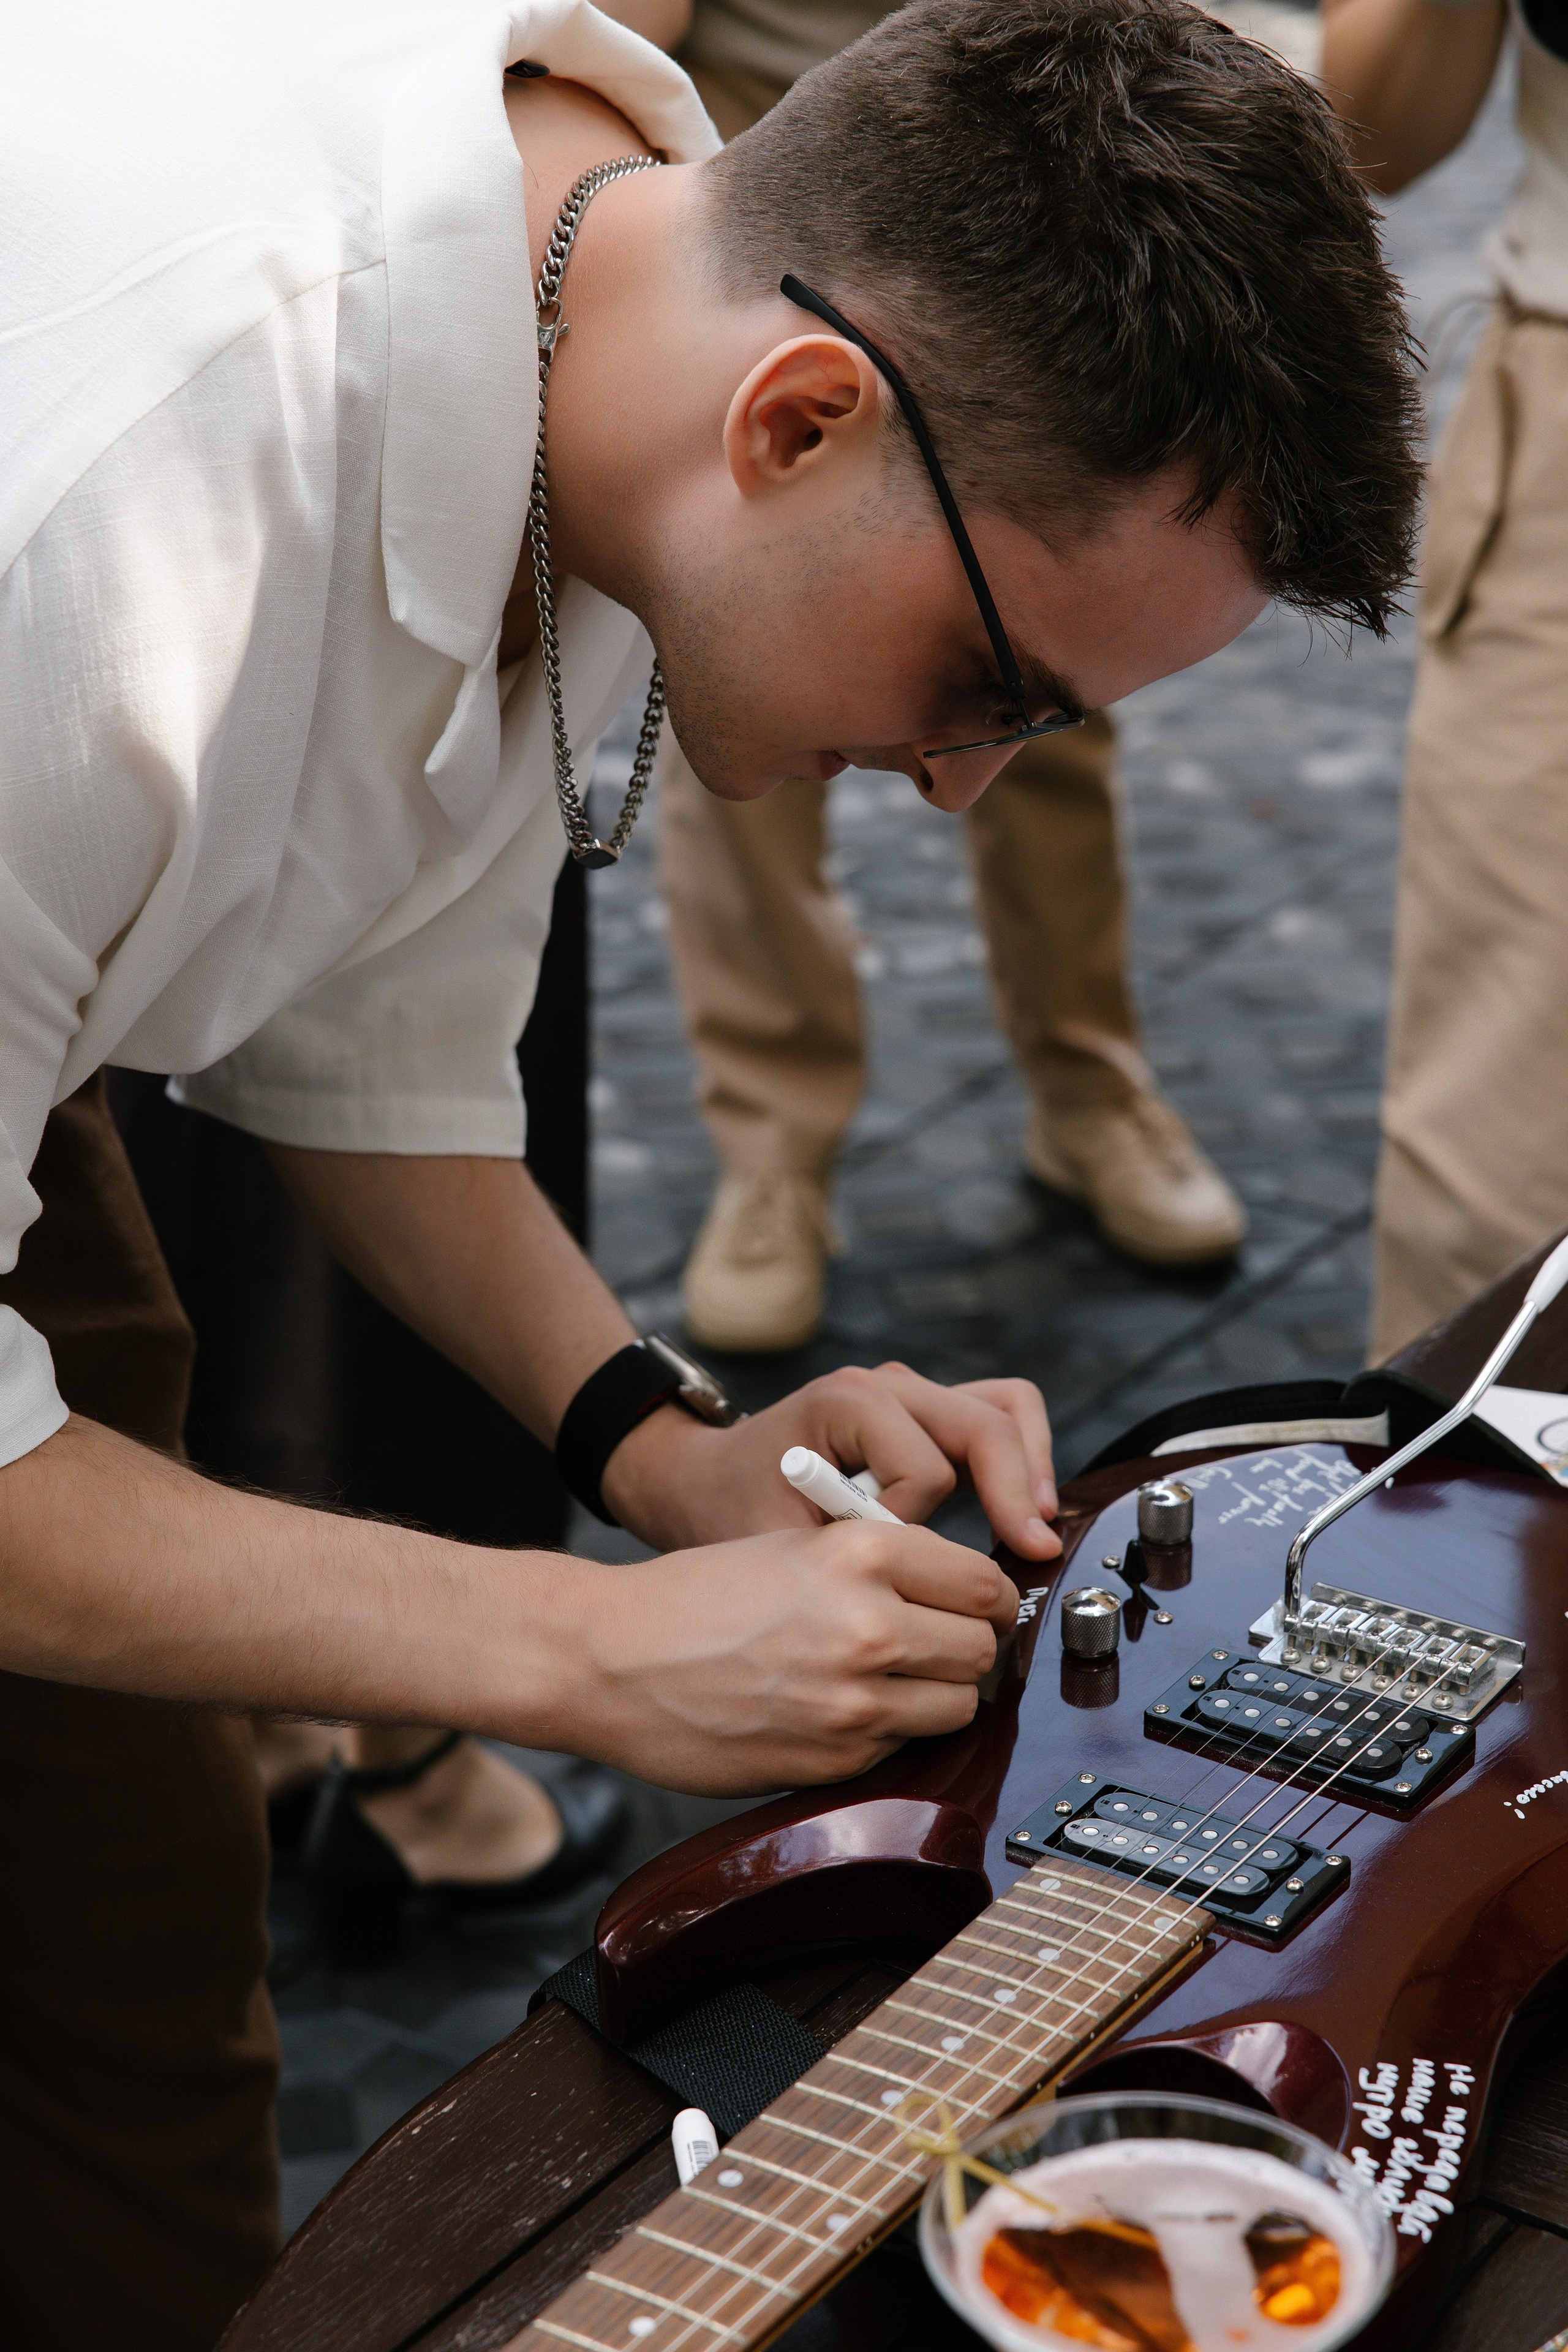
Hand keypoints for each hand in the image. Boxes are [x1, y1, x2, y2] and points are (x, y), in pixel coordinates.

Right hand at [564, 1517, 1015, 1793]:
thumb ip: (880, 1565)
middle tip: (929, 1646)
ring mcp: (854, 1700)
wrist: (610, 1659)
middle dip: (964, 1650)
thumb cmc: (695, 1598)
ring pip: (957, 1707)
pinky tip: (839, 1711)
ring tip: (887, 1681)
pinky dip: (886, 1735)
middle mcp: (869, 1623)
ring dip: (934, 1697)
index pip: (985, 1585)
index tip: (972, 1607)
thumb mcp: (797, 1546)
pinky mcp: (834, 1758)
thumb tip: (961, 1598)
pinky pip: (903, 1748)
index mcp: (863, 1552)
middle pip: (982, 1649)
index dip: (985, 1600)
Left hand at [603, 1359, 1059, 1561]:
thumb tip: (917, 1598)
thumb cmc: (730, 1509)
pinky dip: (1019, 1461)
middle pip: (988, 1420)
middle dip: (1017, 1489)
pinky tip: (1022, 1514)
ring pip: (1008, 1404)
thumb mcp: (772, 1540)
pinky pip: (996, 1416)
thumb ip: (839, 1559)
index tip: (874, 1556)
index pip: (924, 1469)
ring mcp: (912, 1391)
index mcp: (847, 1400)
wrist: (705, 1479)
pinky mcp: (926, 1411)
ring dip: (1030, 1467)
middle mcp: (888, 1384)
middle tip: (1034, 1550)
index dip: (911, 1524)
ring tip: (1036, 1530)